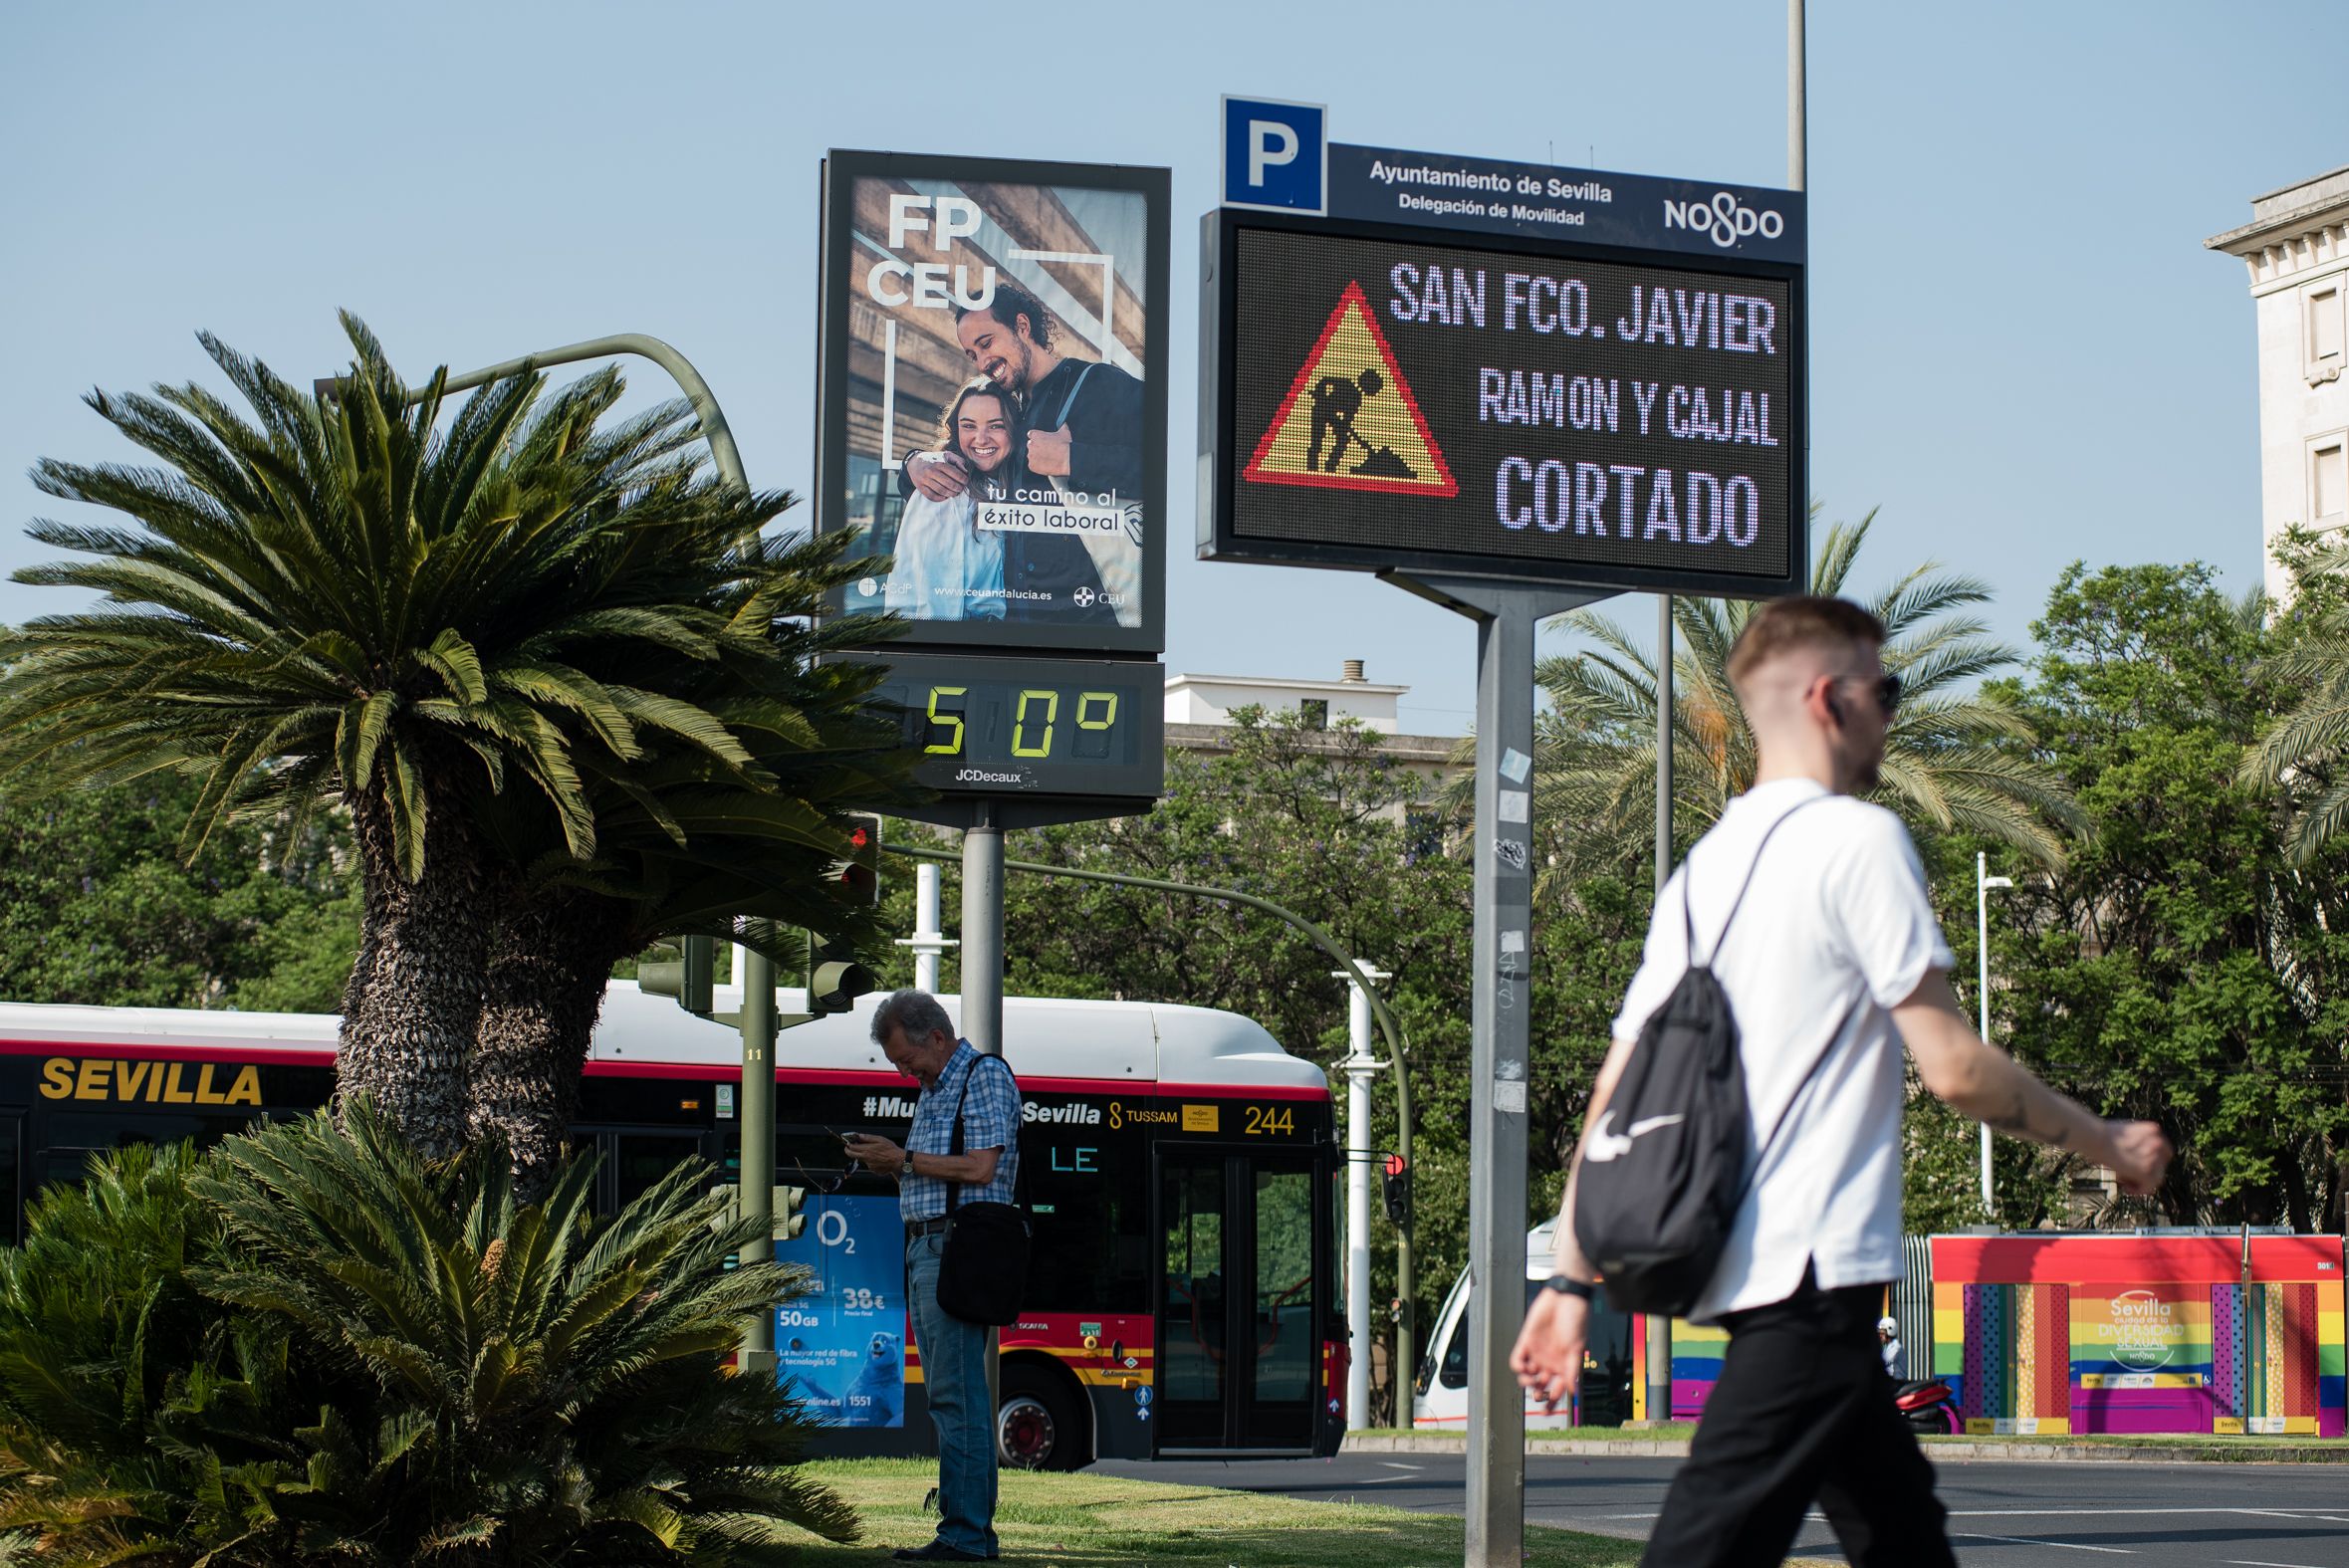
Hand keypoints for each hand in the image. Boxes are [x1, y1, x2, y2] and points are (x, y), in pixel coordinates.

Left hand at [843, 1133, 905, 1172]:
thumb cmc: (891, 1149)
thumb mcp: (880, 1139)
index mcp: (867, 1150)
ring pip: (863, 1160)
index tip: (847, 1143)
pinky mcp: (873, 1170)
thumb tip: (859, 1135)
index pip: (852, 1148)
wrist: (898, 1160)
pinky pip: (870, 1165)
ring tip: (875, 1153)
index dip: (848, 1145)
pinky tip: (880, 1159)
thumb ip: (868, 1137)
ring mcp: (869, 1165)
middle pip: (852, 1155)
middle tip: (849, 1148)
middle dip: (848, 1151)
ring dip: (864, 1156)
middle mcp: (866, 1158)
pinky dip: (872, 1162)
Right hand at [907, 451, 968, 500]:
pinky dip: (940, 498)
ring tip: (954, 493)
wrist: (915, 462)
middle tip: (961, 489)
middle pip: (949, 484)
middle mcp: (931, 471)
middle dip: (958, 488)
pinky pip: (932, 496)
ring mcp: (925, 479)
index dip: (964, 480)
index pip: (956, 474)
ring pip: (941, 491)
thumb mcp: (947, 455)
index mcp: (940, 463)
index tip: (966, 481)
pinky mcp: (920, 486)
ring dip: (951, 494)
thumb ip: (958, 460)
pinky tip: (945, 496)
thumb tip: (965, 471)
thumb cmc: (935, 460)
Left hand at [1026, 424, 1072, 477]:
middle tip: (1046, 451)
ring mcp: (1031, 456)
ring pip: (1031, 456)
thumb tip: (1063, 424)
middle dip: (1036, 448)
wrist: (1066, 460)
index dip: (1037, 438)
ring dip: (1037, 457)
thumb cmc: (1065, 445)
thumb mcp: (1064, 432)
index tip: (1041, 441)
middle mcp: (1031, 445)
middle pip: (1031, 445)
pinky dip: (1037, 466)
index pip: (1031, 434)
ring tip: (1047, 459)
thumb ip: (1061, 426)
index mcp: (1035, 435)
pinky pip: (1032, 465)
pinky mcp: (1032, 466)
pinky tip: (1045, 465)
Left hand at [1510, 1286, 1589, 1413]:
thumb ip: (1572, 1370)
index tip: (1548, 1413)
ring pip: (1527, 1376)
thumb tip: (1573, 1392)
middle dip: (1538, 1394)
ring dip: (1527, 1382)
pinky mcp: (1526, 1341)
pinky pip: (1517, 1359)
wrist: (1565, 1297)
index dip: (1552, 1403)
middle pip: (1540, 1386)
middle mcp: (1550, 1362)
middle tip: (1538, 1395)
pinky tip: (1523, 1368)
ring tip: (1531, 1380)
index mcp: (1564, 1366)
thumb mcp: (1576, 1348)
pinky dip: (1518, 1367)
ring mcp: (1537, 1352)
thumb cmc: (1576, 1320)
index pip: (1556, 1390)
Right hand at [2103, 1120, 2172, 1195]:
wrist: (2095, 1137)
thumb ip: (2136, 1141)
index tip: (2138, 1164)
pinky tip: (2126, 1189)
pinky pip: (2149, 1187)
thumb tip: (2134, 1155)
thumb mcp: (2124, 1133)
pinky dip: (2138, 1191)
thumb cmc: (2101, 1134)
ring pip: (2157, 1177)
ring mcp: (2153, 1158)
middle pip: (2161, 1165)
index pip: (2162, 1150)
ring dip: (2142, 1181)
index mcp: (2153, 1130)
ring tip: (2124, 1181)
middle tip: (2129, 1175)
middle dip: (2147, 1172)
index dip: (2153, 1159)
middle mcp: (2158, 1142)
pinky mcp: (2146, 1171)